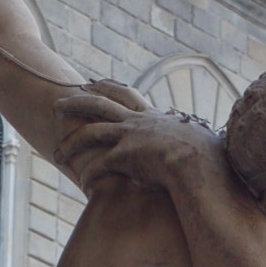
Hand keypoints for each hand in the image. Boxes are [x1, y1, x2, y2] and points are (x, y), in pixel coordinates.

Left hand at [53, 87, 220, 193]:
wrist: (199, 162)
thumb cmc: (208, 155)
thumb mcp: (201, 140)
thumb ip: (196, 138)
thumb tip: (208, 143)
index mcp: (152, 115)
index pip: (126, 94)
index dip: (108, 87)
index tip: (93, 84)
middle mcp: (136, 121)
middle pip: (99, 104)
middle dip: (77, 102)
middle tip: (59, 102)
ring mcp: (129, 137)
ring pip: (91, 133)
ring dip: (71, 142)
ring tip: (56, 152)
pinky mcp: (125, 157)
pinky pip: (99, 165)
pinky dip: (90, 174)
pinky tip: (82, 183)